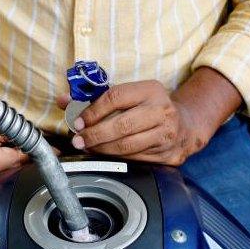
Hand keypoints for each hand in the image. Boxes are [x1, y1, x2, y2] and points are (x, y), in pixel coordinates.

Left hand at [59, 68, 242, 165]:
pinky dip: (118, 158)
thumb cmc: (149, 107)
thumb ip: (96, 98)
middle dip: (95, 135)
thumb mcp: (130, 95)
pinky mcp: (169, 154)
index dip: (93, 111)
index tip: (78, 121)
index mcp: (151, 90)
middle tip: (79, 140)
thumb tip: (63, 101)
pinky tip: (107, 154)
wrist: (186, 124)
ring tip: (90, 147)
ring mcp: (168, 134)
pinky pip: (136, 158)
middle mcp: (162, 110)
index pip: (116, 98)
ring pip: (128, 146)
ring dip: (103, 149)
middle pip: (121, 125)